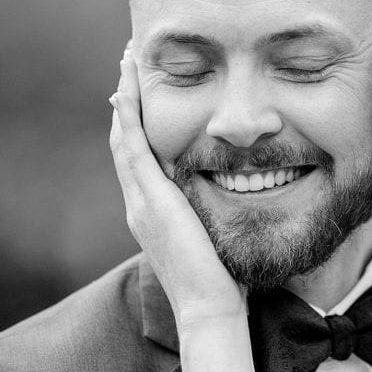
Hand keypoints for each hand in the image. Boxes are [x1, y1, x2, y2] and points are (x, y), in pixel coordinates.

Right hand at [108, 46, 246, 325]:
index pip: (143, 157)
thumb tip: (248, 196)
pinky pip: (132, 148)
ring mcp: (141, 201)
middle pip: (126, 141)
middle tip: (128, 66)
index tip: (143, 92)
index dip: (140, 123)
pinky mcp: (150, 199)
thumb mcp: (218, 237)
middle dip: (126, 102)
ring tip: (125, 65)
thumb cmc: (223, 280)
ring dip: (123, 100)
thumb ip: (220, 215)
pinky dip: (127, 117)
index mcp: (155, 213)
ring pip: (123, 138)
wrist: (211, 307)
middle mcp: (141, 204)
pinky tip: (125, 89)